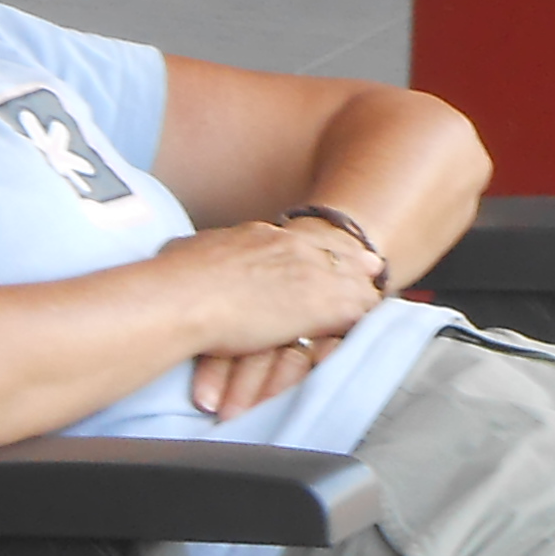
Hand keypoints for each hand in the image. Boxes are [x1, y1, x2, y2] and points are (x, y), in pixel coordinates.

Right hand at [164, 217, 388, 418]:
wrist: (184, 298)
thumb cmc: (175, 281)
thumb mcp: (184, 253)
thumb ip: (194, 253)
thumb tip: (179, 252)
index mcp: (259, 237)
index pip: (299, 238)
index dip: (316, 245)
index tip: (326, 249)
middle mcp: (290, 248)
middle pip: (335, 248)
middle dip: (353, 258)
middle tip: (371, 263)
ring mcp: (310, 273)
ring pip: (353, 275)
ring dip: (364, 284)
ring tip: (379, 288)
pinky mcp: (321, 304)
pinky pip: (359, 307)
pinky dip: (366, 313)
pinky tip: (374, 318)